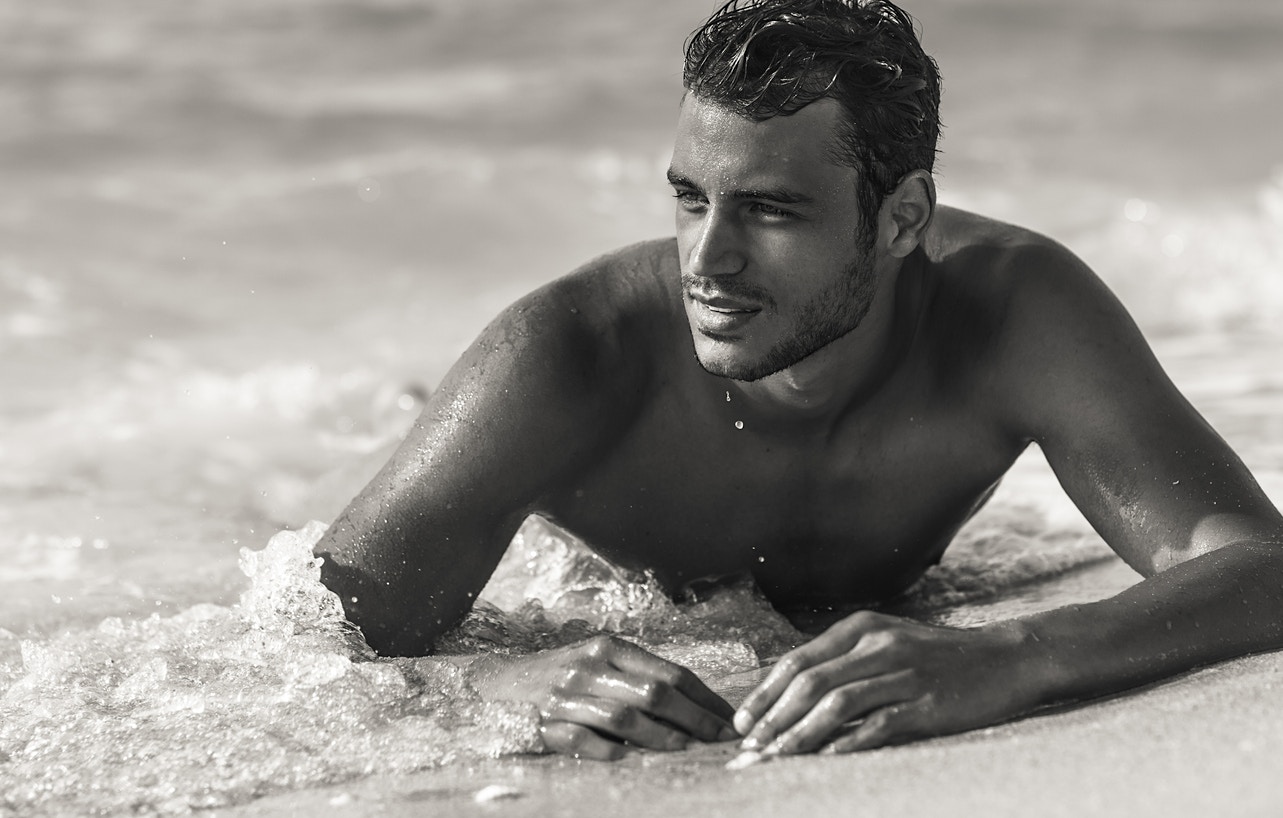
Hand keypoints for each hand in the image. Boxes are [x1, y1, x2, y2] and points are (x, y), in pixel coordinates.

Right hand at [470, 635, 737, 759]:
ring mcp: (566, 695)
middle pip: (654, 693)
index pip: (669, 671)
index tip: (728, 717)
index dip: (703, 697)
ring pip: (623, 716)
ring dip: (660, 736)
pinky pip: (582, 739)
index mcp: (610, 648)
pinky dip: (608, 750)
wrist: (496, 682)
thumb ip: (638, 676)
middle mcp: (590, 667)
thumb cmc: (560, 674)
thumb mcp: (599, 662)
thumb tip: (693, 705)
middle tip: (719, 738)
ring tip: (686, 750)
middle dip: (693, 718)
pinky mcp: (544, 723)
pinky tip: (629, 759)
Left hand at [734, 611, 1042, 753]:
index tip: (742, 723)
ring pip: (837, 705)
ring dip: (800, 735)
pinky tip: (826, 761)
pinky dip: (847, 744)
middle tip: (750, 749)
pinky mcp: (927, 703)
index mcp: (861, 628)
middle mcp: (879, 645)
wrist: (1005, 660)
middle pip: (810, 683)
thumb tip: (791, 697)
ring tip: (777, 759)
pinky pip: (878, 725)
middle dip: (773, 718)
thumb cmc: (938, 657)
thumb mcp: (887, 642)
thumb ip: (844, 662)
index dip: (765, 694)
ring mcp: (904, 673)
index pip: (798, 661)